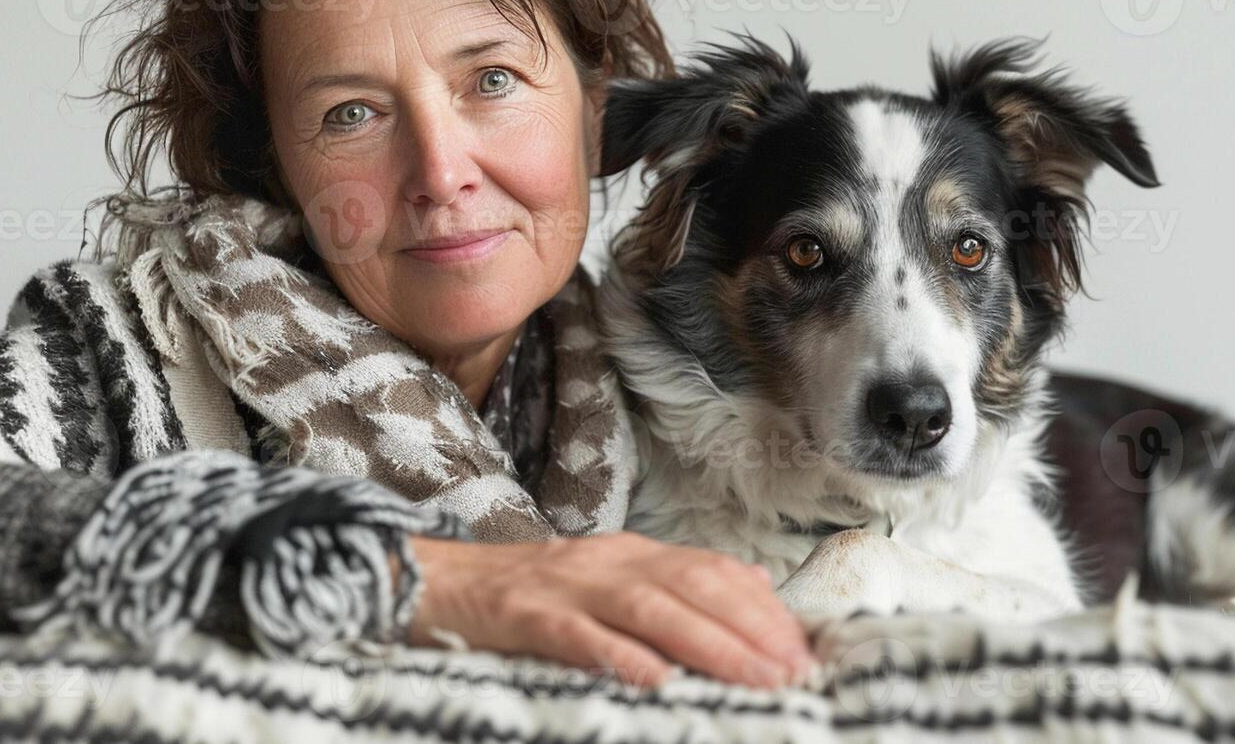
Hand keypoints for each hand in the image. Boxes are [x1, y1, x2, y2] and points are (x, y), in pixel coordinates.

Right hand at [404, 532, 814, 687]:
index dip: (763, 609)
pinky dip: (622, 656)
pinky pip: (580, 636)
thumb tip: (752, 589)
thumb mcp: (606, 579)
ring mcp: (566, 586)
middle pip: (695, 586)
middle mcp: (608, 561)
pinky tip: (658, 680)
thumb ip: (673, 585)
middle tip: (794, 671)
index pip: (714, 571)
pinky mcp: (524, 616)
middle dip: (752, 629)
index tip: (803, 649)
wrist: (431, 580)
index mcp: (632, 554)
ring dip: (710, 644)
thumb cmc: (525, 594)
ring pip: (651, 608)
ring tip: (753, 678)